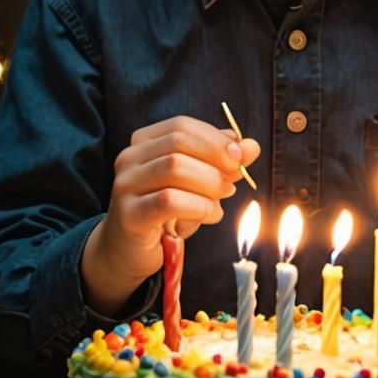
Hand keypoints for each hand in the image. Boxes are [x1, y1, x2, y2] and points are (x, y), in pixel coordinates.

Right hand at [81, 115, 258, 313]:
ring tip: (221, 199)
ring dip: (209, 183)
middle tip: (234, 180)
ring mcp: (126, 185)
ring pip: (174, 167)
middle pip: (178, 142)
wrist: (130, 251)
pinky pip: (169, 201)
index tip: (240, 155)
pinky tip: (210, 215)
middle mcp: (129, 158)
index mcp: (144, 141)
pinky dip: (199, 206)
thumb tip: (251, 146)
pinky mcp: (129, 214)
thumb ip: (222, 161)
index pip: (181, 126)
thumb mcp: (197, 181)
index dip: (214, 138)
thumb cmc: (167, 212)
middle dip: (214, 158)